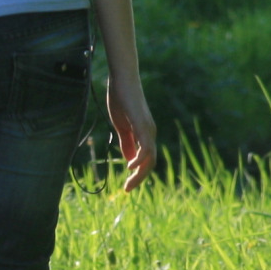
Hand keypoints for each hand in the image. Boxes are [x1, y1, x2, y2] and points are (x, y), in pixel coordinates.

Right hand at [106, 77, 155, 191]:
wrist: (121, 80)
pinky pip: (145, 147)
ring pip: (150, 158)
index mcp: (144, 133)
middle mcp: (150, 133)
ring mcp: (148, 129)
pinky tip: (129, 167)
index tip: (126, 185)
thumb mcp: (121, 126)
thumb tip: (129, 159)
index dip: (137, 174)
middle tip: (126, 190)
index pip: (146, 159)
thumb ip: (126, 142)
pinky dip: (139, 159)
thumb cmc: (121, 99)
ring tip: (128, 184)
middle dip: (139, 179)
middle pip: (150, 163)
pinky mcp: (142, 125)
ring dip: (139, 174)